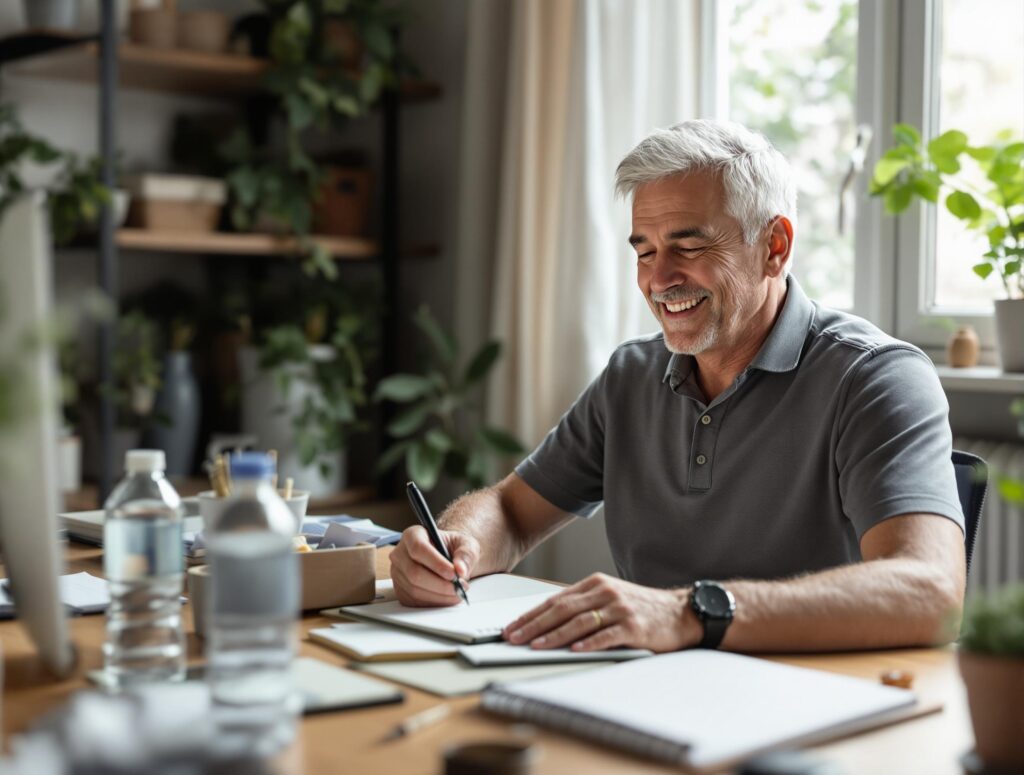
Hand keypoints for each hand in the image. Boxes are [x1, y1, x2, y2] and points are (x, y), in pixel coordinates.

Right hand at [390, 525, 480, 606]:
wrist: (449, 559)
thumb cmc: (454, 548)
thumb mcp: (466, 544)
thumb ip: (465, 554)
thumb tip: (460, 570)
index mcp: (413, 535)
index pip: (418, 548)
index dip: (436, 563)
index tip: (454, 574)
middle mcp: (400, 553)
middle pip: (414, 572)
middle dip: (440, 584)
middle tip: (459, 587)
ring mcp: (398, 573)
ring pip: (414, 590)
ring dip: (439, 596)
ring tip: (457, 592)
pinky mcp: (400, 590)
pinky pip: (415, 601)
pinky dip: (434, 603)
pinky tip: (447, 598)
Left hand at [502, 573, 697, 652]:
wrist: (681, 612)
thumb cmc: (641, 608)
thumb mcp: (609, 598)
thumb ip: (582, 606)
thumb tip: (546, 621)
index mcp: (595, 584)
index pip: (555, 600)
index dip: (531, 615)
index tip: (512, 627)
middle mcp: (605, 592)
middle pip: (562, 609)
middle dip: (534, 625)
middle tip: (514, 637)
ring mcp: (620, 608)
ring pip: (580, 622)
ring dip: (554, 635)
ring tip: (536, 645)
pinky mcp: (634, 626)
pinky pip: (607, 635)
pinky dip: (589, 643)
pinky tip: (575, 649)